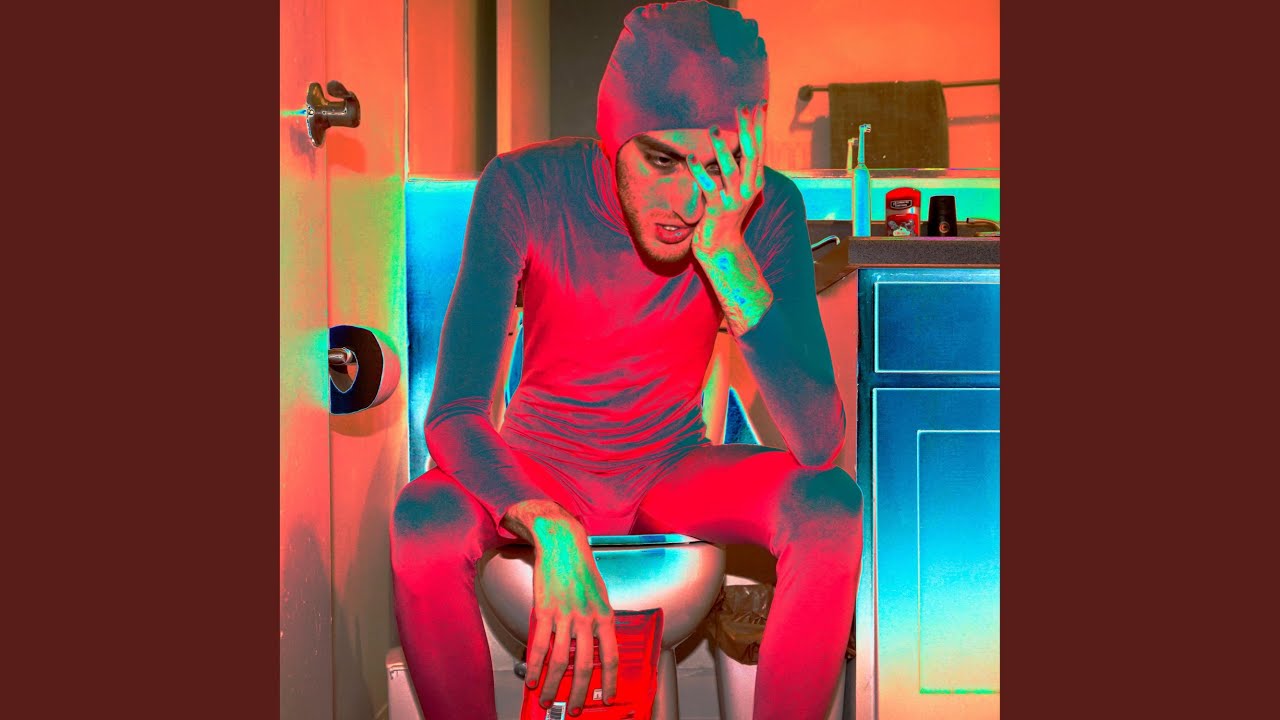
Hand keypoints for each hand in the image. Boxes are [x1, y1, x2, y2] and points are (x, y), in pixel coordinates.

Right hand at [520, 513, 618, 714]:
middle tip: (573, 708)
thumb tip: (595, 646)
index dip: (609, 681)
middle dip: (577, 693)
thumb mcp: (600, 594)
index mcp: (604, 615)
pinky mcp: (543, 611)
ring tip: (546, 697)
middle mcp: (586, 618)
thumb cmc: (581, 567)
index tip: (607, 697)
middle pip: (583, 666)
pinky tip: (531, 677)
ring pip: (559, 661)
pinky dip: (534, 665)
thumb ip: (598, 620)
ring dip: (551, 684)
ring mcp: (564, 616)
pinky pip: (538, 645)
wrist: (562, 544)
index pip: (610, 657)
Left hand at [685, 99, 766, 253]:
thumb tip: (734, 141)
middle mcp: (749, 189)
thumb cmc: (726, 212)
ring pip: (730, 169)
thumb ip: (738, 167)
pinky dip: (699, 171)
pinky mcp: (718, 210)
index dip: (760, 125)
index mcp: (756, 180)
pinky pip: (707, 187)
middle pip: (750, 154)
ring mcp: (734, 200)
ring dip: (721, 147)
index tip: (759, 103)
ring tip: (714, 127)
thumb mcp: (737, 188)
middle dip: (746, 129)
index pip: (760, 147)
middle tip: (741, 106)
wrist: (721, 246)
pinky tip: (690, 157)